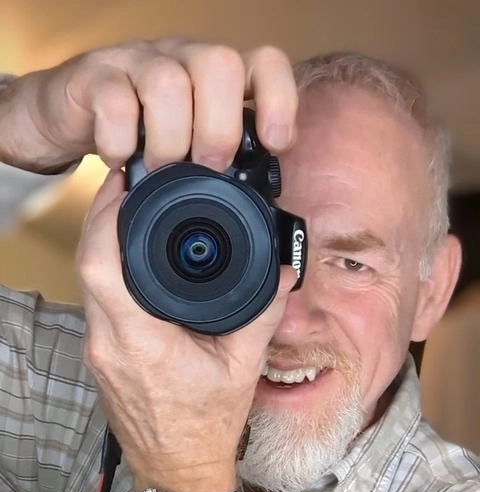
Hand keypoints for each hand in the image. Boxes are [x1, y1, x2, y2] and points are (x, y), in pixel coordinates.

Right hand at [0, 38, 297, 172]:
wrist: (76, 114)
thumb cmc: (145, 136)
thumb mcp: (192, 148)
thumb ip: (224, 163)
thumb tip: (259, 205)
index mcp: (216, 80)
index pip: (263, 64)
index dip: (278, 101)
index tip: (275, 145)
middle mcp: (183, 61)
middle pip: (219, 65)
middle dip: (219, 129)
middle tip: (207, 169)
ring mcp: (139, 63)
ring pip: (168, 83)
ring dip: (169, 141)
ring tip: (160, 172)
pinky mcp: (95, 76)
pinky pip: (113, 100)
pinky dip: (120, 140)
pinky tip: (119, 160)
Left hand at [77, 170, 296, 491]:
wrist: (177, 469)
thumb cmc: (206, 426)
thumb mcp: (243, 367)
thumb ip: (262, 314)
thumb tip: (282, 274)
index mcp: (141, 342)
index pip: (103, 265)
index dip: (105, 217)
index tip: (123, 186)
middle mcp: (108, 344)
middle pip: (88, 264)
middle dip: (102, 217)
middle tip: (128, 187)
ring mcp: (98, 351)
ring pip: (86, 280)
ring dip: (101, 242)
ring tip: (129, 213)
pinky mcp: (100, 356)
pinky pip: (94, 300)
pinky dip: (106, 269)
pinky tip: (130, 257)